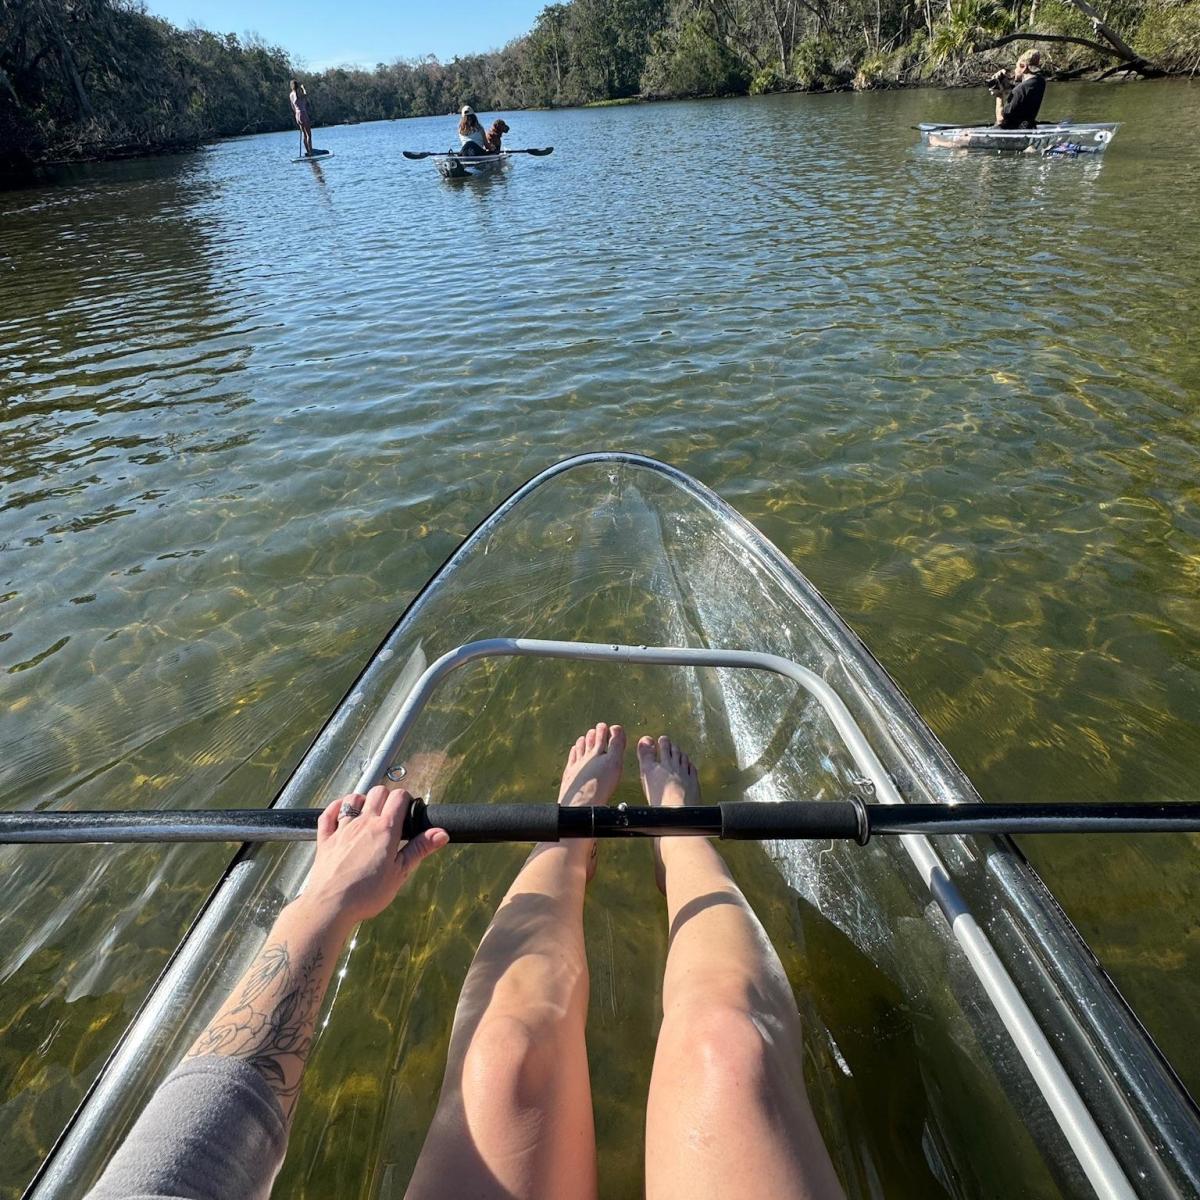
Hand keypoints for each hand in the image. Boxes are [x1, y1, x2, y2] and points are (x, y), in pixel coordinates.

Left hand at [301, 786, 447, 928]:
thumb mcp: (400, 873)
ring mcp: (342, 829)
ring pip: (352, 798)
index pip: (399, 797)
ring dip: (362, 800)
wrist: (330, 905)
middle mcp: (364, 823)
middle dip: (387, 797)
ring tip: (367, 813)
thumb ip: (420, 849)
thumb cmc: (367, 893)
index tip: (408, 812)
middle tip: (391, 814)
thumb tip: (442, 833)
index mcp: (386, 830)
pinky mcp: (325, 839)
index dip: (406, 799)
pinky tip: (341, 812)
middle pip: (377, 792)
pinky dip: (336, 808)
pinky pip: (328, 814)